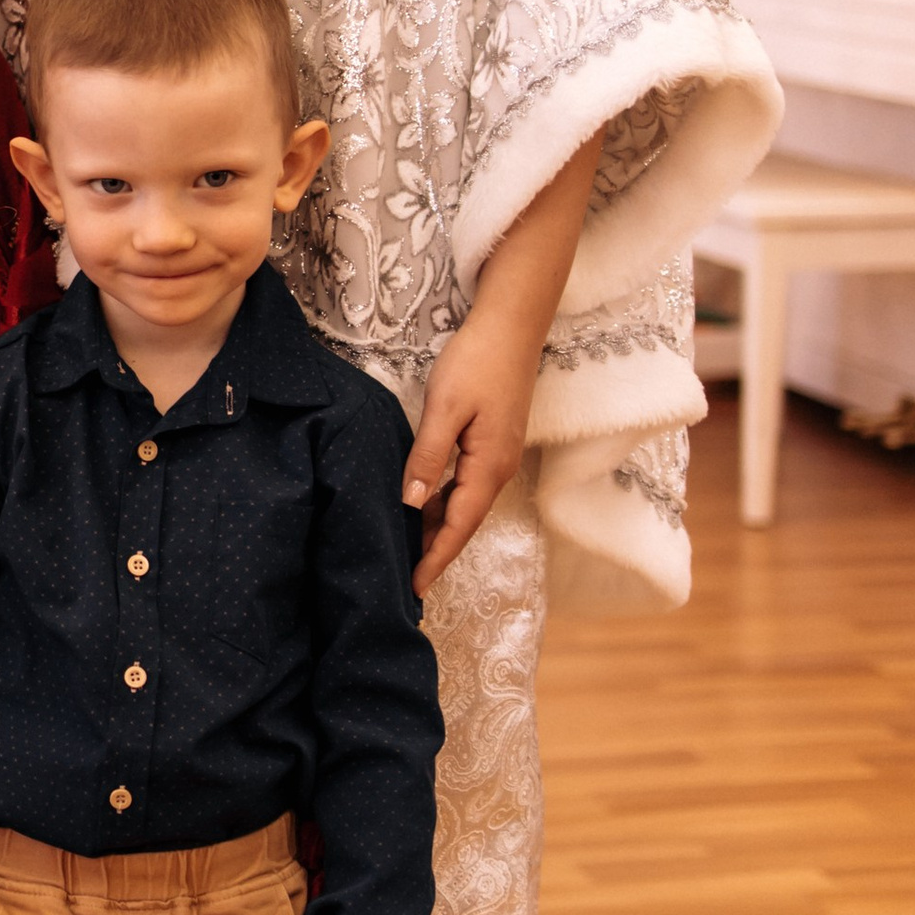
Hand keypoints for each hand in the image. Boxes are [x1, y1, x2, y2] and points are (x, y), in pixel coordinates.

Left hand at [402, 305, 540, 595]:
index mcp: (488, 467)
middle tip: (404, 582)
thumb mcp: (445, 408)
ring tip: (407, 553)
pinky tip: (422, 507)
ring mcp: (497, 457)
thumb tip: (410, 502)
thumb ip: (429, 457)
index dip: (435, 558)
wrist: (511, 325)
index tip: (414, 589)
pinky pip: (466, 486)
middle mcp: (497, 469)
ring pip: (464, 505)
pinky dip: (444, 504)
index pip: (458, 527)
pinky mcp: (492, 443)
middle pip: (463, 523)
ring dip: (438, 529)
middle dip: (436, 553)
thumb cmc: (476, 361)